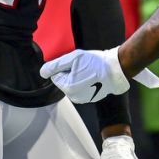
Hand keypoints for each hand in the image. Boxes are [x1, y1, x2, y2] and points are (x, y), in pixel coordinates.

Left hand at [40, 48, 158, 102]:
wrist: (116, 69)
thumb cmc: (95, 62)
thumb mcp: (73, 58)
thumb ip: (55, 66)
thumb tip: (42, 72)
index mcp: (68, 88)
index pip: (55, 76)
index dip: (64, 67)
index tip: (75, 64)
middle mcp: (74, 97)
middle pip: (64, 81)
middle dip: (70, 73)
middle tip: (83, 66)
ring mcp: (83, 99)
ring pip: (73, 85)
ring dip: (78, 77)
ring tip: (90, 71)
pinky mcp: (91, 98)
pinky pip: (82, 89)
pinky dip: (85, 83)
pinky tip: (94, 76)